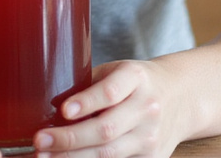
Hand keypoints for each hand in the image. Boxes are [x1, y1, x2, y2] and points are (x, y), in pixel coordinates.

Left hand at [33, 60, 179, 157]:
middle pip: (106, 129)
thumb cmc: (136, 82)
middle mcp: (147, 108)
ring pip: (109, 154)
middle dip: (70, 139)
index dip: (87, 102)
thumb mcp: (116, 71)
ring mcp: (151, 136)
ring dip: (74, 157)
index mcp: (136, 78)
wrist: (180, 97)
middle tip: (40, 141)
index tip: (63, 110)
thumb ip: (89, 86)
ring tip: (45, 156)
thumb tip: (48, 105)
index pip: (111, 92)